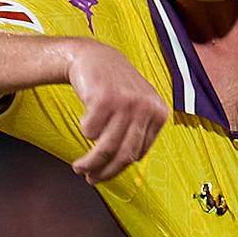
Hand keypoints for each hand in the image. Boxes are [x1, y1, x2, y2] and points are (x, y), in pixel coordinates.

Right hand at [67, 41, 168, 184]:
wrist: (95, 57)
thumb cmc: (113, 87)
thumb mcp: (136, 107)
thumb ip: (136, 133)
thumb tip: (123, 167)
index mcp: (159, 113)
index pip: (138, 154)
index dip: (118, 169)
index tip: (103, 175)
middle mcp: (146, 107)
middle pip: (124, 154)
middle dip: (104, 172)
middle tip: (90, 179)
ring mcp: (126, 102)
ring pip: (106, 147)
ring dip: (89, 162)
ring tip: (78, 167)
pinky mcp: (105, 97)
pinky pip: (90, 131)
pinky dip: (84, 130)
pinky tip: (84, 121)